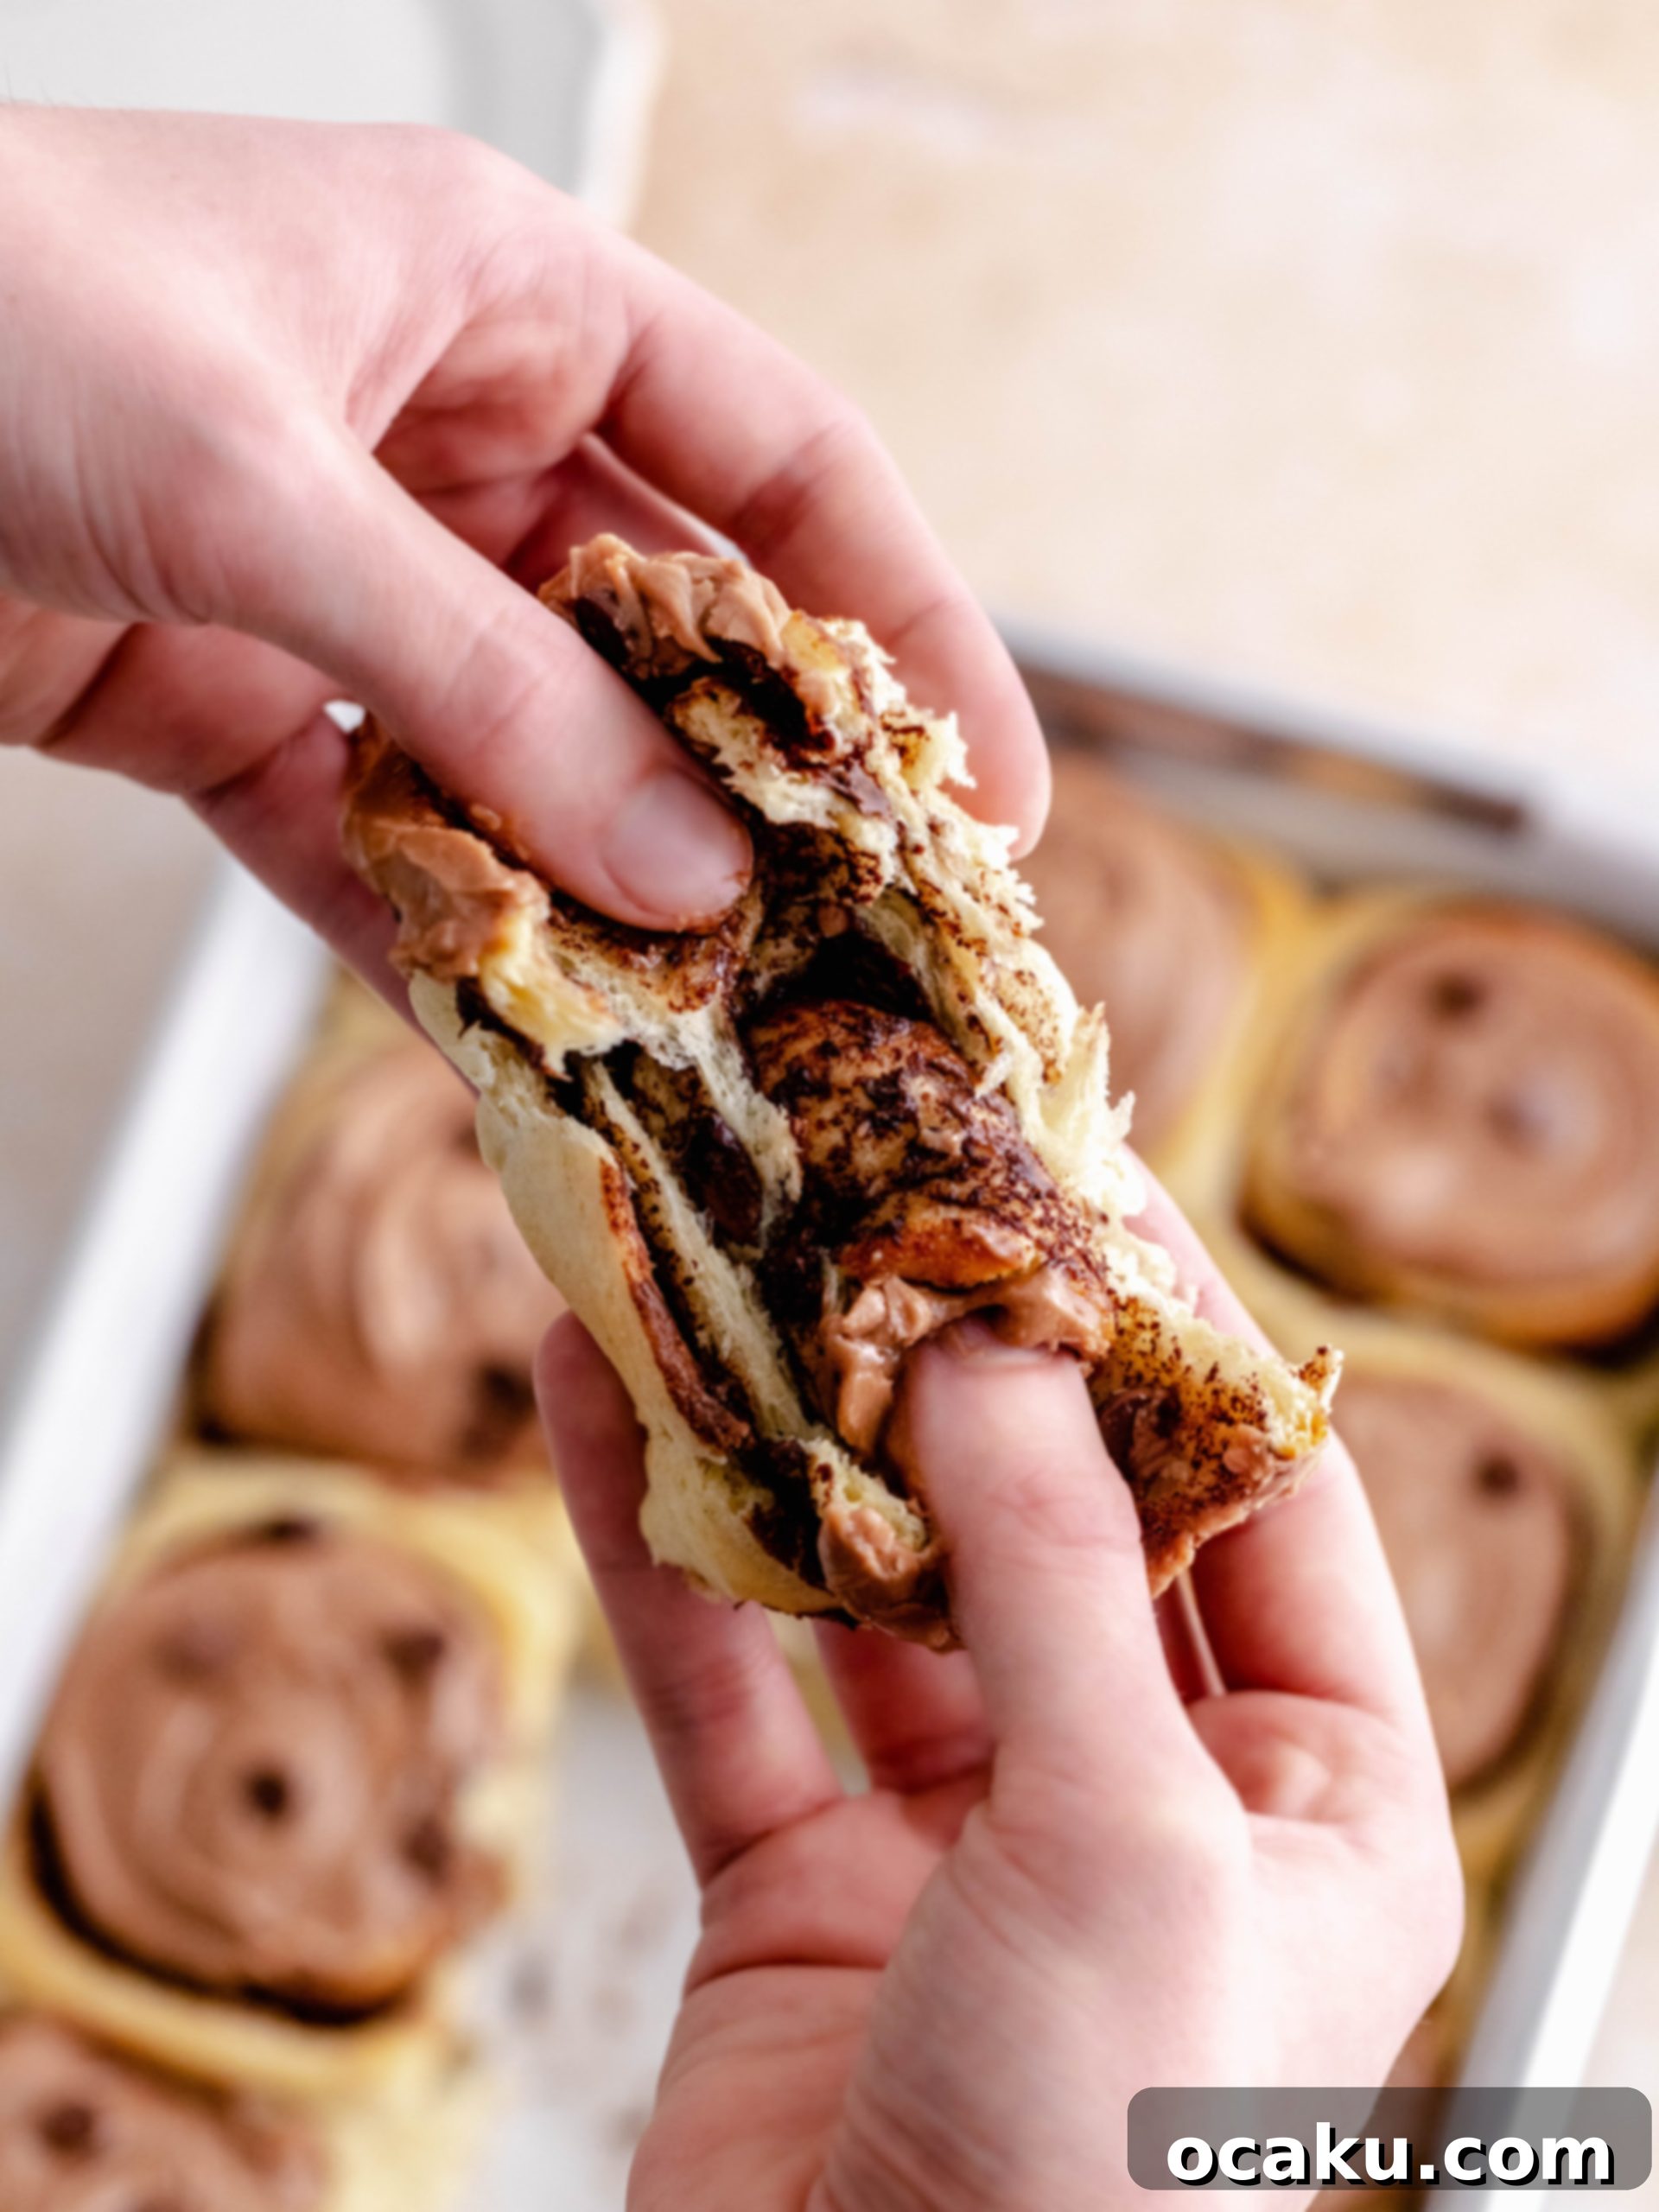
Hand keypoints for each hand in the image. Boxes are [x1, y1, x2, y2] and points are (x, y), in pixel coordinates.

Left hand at [0, 109, 1045, 972]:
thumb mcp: (267, 481)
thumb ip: (486, 683)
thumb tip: (681, 866)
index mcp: (500, 302)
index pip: (777, 460)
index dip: (906, 619)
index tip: (984, 785)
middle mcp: (442, 441)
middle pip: (662, 637)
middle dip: (752, 793)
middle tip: (849, 945)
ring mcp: (341, 584)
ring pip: (525, 759)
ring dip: (598, 888)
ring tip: (696, 1022)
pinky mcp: (228, 703)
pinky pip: (374, 836)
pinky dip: (435, 931)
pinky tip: (509, 1032)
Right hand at [539, 1186, 1462, 2211]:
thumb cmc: (1093, 2190)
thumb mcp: (1125, 1838)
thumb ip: (1052, 1572)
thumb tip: (993, 1341)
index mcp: (1315, 1800)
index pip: (1261, 1499)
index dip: (1172, 1328)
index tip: (1075, 1177)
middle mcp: (1148, 1803)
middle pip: (1045, 1521)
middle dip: (954, 1364)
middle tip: (875, 1193)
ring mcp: (964, 1845)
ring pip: (868, 1584)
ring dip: (785, 1436)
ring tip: (714, 1266)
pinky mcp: (799, 1893)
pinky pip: (725, 1684)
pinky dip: (662, 1547)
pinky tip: (605, 1406)